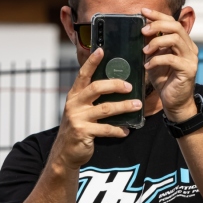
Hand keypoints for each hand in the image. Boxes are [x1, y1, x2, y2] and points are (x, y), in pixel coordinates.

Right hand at [52, 48, 142, 169]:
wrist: (65, 152)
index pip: (83, 74)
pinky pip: (105, 129)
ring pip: (105, 108)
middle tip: (129, 86)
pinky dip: (118, 130)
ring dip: (123, 106)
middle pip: (96, 87)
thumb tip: (117, 85)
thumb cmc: (79, 127)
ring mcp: (78, 118)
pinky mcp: (83, 132)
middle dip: (115, 85)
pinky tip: (126, 130)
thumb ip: (92, 98)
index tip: (101, 50)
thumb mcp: (81, 109)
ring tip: (137, 105)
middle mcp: (74, 103)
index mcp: (75, 95)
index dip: (92, 62)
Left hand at [141, 7, 198, 120]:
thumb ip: (152, 45)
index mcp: (183, 43)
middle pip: (176, 26)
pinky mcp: (188, 70)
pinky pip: (172, 58)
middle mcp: (190, 48)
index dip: (158, 15)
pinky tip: (148, 66)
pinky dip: (157, 60)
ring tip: (145, 51)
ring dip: (157, 42)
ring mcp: (191, 59)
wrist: (174, 102)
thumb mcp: (155, 59)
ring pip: (175, 39)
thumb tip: (142, 30)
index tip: (143, 11)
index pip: (173, 22)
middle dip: (157, 25)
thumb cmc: (165, 80)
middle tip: (143, 31)